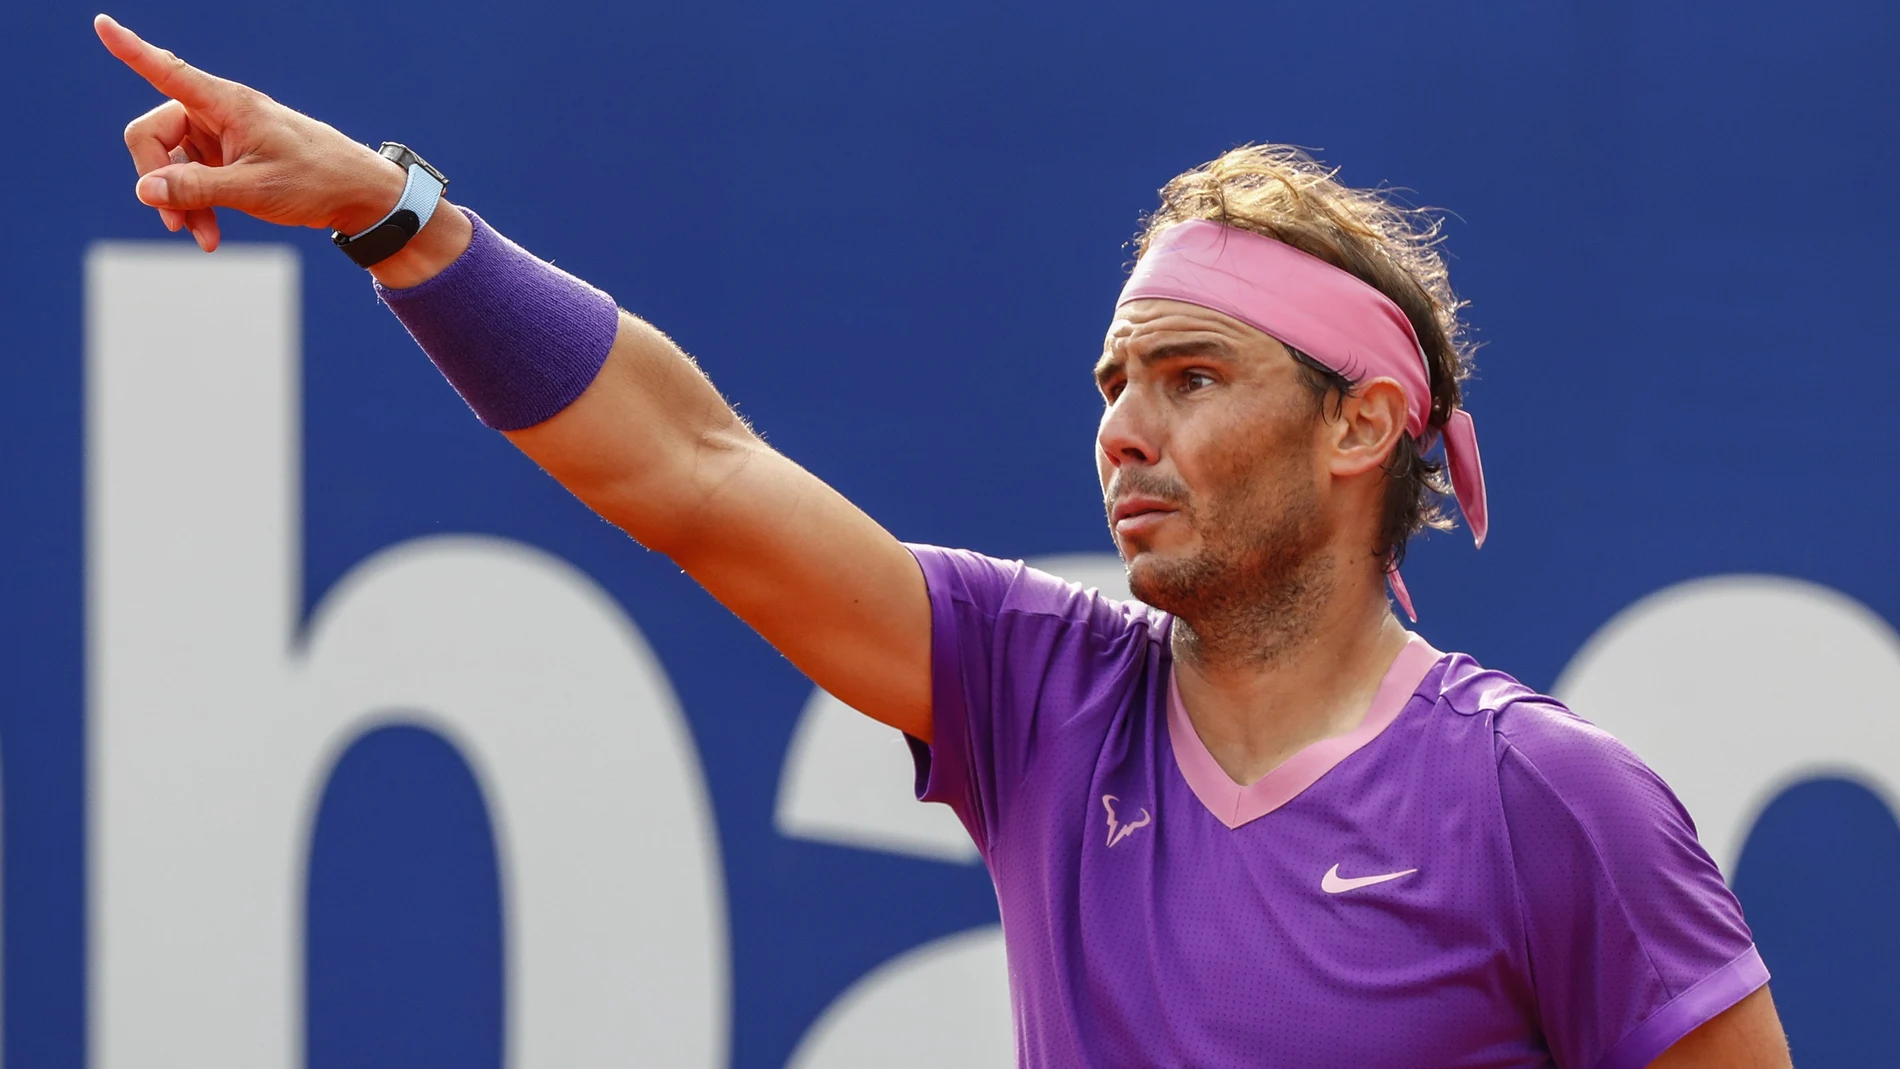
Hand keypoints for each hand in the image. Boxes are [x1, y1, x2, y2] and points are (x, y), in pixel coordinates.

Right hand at [96, 13, 405, 251]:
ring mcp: (220, 136)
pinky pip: (192, 178)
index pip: (167, 71)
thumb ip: (198, 188)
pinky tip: (208, 236)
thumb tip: (145, 190)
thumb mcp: (255, 190)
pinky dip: (196, 206)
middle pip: (153, 134)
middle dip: (159, 180)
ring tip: (202, 236)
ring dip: (180, 201)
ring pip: (171, 164)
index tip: (101, 23)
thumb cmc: (316, 181)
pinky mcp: (226, 158)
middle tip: (174, 222)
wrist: (358, 195)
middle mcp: (218, 113)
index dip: (131, 49)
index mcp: (226, 104)